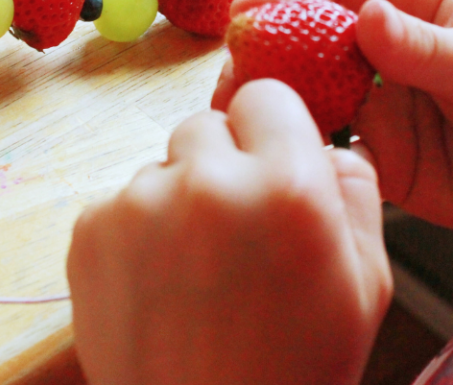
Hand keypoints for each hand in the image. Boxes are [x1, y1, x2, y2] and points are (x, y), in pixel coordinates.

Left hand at [68, 80, 390, 384]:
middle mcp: (207, 182)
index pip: (264, 95)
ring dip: (178, 196)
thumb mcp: (364, 284)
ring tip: (193, 265)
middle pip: (206, 124)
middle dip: (222, 162)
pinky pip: (120, 199)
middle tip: (232, 224)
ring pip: (162, 164)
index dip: (269, 128)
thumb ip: (355, 193)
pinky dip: (137, 227)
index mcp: (285, 187)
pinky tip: (158, 279)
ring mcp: (139, 204)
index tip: (268, 156)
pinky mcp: (89, 231)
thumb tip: (333, 143)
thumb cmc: (293, 367)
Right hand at [213, 0, 452, 243]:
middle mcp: (383, 44)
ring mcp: (373, 97)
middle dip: (266, 43)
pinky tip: (275, 146)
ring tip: (236, 108)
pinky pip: (322, 139)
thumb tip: (365, 16)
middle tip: (232, 65)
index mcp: (414, 1)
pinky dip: (296, 140)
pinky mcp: (370, 147)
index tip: (251, 11)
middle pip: (308, 32)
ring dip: (271, 93)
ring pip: (306, 86)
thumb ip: (424, 46)